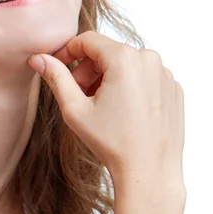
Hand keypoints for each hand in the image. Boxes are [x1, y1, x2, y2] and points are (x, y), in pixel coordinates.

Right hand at [27, 31, 184, 191]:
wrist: (150, 173)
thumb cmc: (112, 143)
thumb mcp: (75, 108)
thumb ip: (56, 77)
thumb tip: (38, 58)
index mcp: (124, 58)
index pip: (87, 40)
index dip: (67, 51)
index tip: (57, 66)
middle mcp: (149, 59)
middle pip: (107, 52)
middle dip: (88, 70)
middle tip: (78, 96)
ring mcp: (165, 74)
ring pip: (126, 64)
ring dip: (108, 78)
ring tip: (101, 107)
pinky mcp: (174, 88)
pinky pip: (145, 77)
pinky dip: (130, 86)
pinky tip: (123, 112)